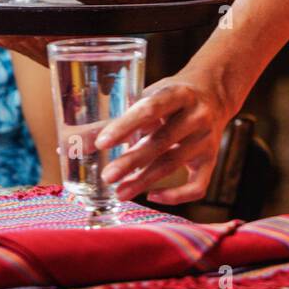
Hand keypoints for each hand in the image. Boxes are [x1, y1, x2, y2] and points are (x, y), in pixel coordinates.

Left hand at [95, 75, 230, 204]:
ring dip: (144, 180)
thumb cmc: (171, 97)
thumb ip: (116, 119)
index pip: (151, 108)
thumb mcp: (148, 97)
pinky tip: (152, 196)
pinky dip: (175, 195)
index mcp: (178, 93)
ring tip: (119, 192)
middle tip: (107, 176)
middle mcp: (196, 115)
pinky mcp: (211, 160)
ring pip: (173, 165)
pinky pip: (197, 185)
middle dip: (132, 161)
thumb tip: (74, 143)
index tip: (102, 142)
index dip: (126, 125)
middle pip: (161, 141)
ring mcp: (206, 139)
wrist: (214, 94)